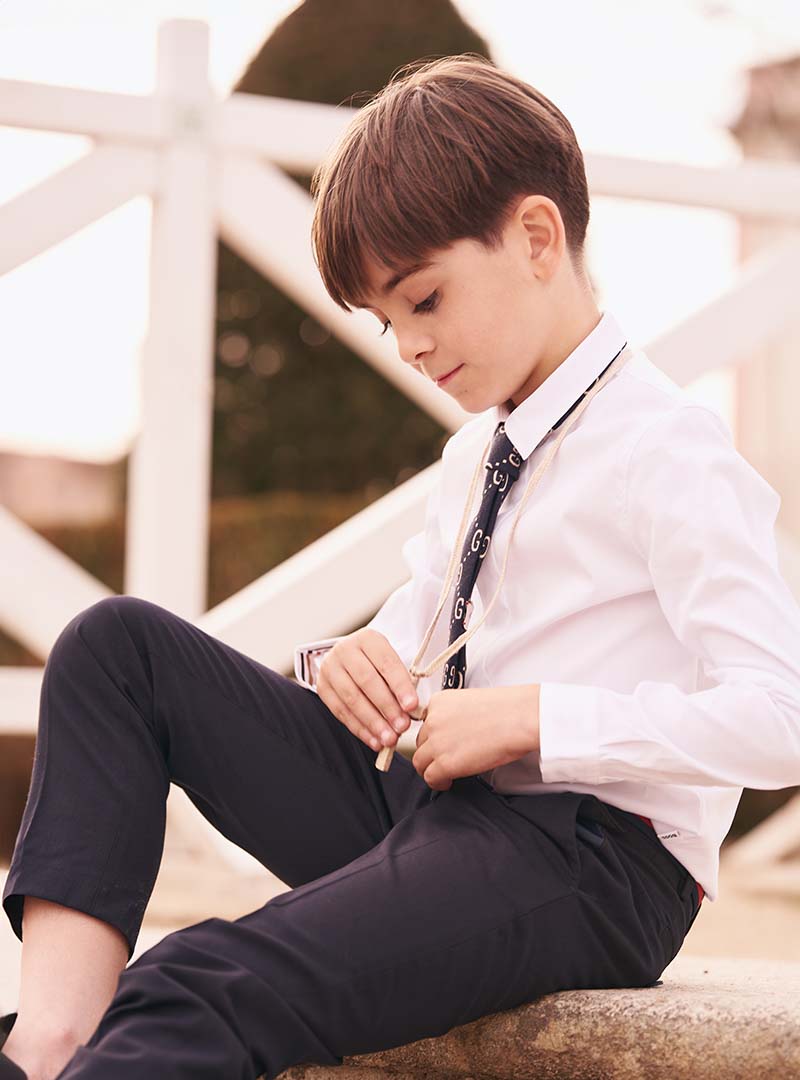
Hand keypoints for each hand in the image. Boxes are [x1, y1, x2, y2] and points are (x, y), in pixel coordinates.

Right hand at [316, 629, 418, 752]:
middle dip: (387, 707)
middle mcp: (345, 649)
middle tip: (402, 726)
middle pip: (367, 681)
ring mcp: (330, 668)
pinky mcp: (322, 687)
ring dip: (373, 722)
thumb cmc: (376, 663)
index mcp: (368, 639)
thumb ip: (400, 682)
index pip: (386, 663)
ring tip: (389, 738)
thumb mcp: (390, 662)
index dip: (400, 686)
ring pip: (352, 698)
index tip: (412, 706)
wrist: (349, 657)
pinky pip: (340, 711)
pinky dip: (359, 729)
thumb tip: (411, 711)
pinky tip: (374, 740)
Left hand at [412, 685, 539, 790]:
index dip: (434, 736)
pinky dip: (437, 783)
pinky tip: (448, 782)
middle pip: (421, 742)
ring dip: (431, 768)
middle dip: (431, 752)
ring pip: (420, 761)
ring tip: (444, 774)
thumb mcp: (471, 702)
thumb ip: (456, 715)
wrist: (518, 719)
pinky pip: (430, 777)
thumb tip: (456, 732)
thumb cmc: (507, 709)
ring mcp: (437, 742)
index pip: (425, 723)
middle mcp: (433, 720)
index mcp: (440, 702)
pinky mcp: (444, 763)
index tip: (440, 743)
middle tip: (443, 759)